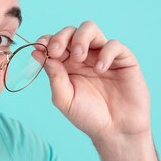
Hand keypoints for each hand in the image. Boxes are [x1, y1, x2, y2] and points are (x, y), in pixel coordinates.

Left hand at [38, 21, 150, 145]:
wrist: (116, 131)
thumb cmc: (88, 116)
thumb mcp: (64, 98)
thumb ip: (53, 75)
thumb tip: (37, 53)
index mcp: (66, 64)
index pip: (55, 42)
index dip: (47, 40)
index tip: (41, 47)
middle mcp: (84, 56)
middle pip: (71, 31)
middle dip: (61, 37)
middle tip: (57, 51)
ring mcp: (102, 55)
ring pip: (90, 29)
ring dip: (80, 38)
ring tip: (78, 56)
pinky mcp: (123, 59)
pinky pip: (113, 44)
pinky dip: (105, 52)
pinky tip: (100, 69)